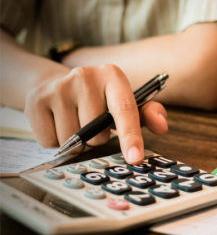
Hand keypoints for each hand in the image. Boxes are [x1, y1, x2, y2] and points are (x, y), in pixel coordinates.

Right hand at [25, 64, 167, 163]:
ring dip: (76, 142)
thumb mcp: (126, 103)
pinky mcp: (36, 100)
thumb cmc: (99, 99)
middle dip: (97, 139)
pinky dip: (55, 141)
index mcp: (113, 76)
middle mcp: (85, 76)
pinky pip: (49, 141)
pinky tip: (58, 123)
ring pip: (72, 141)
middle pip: (96, 133)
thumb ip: (147, 114)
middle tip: (92, 124)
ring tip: (75, 122)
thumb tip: (162, 126)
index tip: (135, 158)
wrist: (57, 83)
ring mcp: (58, 87)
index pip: (124, 109)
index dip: (131, 136)